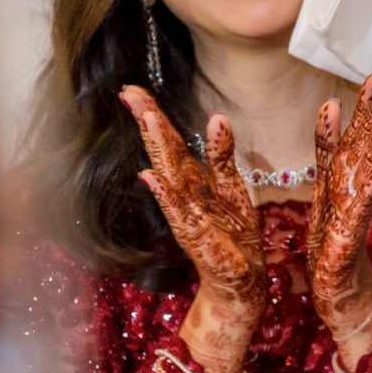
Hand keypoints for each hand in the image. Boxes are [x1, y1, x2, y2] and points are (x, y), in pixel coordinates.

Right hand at [121, 86, 265, 372]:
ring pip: (169, 174)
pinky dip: (166, 194)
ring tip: (147, 117)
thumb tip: (213, 117)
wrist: (243, 284)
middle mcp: (183, 194)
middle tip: (128, 91)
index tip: (133, 88)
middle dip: (148, 120)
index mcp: (192, 180)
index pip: (169, 141)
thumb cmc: (235, 234)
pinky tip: (151, 176)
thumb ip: (221, 153)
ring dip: (158, 146)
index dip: (153, 114)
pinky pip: (179, 211)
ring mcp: (186, 215)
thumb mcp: (233, 185)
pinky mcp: (197, 237)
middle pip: (163, 151)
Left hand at [307, 72, 371, 367]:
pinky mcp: (349, 234)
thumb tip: (331, 103)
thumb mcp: (324, 186)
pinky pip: (360, 208)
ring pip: (370, 168)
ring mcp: (355, 209)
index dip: (367, 103)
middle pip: (370, 143)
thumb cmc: (330, 236)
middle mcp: (355, 187)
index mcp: (346, 174)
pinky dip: (370, 189)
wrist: (336, 286)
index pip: (358, 131)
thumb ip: (328, 146)